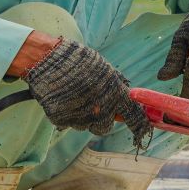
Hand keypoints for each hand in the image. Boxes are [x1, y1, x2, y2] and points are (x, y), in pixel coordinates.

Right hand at [24, 40, 150, 145]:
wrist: (48, 60)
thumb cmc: (78, 59)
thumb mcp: (103, 67)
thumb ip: (116, 83)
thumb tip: (127, 93)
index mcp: (115, 95)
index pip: (133, 117)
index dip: (138, 125)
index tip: (140, 130)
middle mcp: (100, 111)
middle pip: (105, 126)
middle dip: (101, 118)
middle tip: (92, 104)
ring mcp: (80, 118)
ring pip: (85, 125)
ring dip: (82, 115)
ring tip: (73, 95)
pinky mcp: (62, 120)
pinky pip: (68, 122)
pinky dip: (66, 113)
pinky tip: (61, 97)